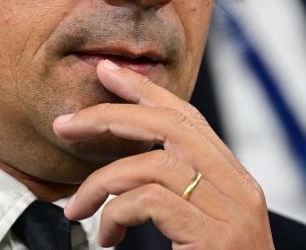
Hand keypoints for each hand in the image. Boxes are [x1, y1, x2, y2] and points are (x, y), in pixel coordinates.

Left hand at [53, 59, 273, 248]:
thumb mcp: (201, 227)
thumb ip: (177, 194)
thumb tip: (125, 170)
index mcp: (235, 179)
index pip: (187, 117)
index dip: (146, 90)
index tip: (109, 72)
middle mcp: (239, 187)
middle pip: (168, 125)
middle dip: (110, 116)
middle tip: (66, 124)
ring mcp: (231, 211)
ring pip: (150, 164)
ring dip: (100, 183)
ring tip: (76, 210)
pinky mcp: (215, 236)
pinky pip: (149, 202)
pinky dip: (115, 215)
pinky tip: (107, 239)